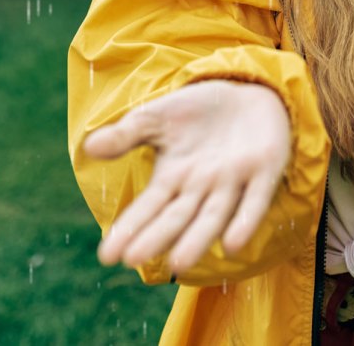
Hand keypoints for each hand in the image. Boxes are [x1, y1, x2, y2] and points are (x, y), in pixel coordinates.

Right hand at [83, 79, 290, 274]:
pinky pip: (255, 199)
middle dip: (157, 237)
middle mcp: (202, 186)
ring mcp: (233, 181)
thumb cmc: (199, 110)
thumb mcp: (158, 116)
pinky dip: (246, 220)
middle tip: (134, 259)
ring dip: (198, 239)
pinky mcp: (265, 171)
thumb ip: (127, 134)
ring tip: (179, 263)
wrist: (249, 90)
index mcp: (174, 176)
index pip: (148, 207)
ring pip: (214, 215)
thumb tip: (88, 147)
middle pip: (178, 216)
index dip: (129, 229)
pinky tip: (233, 243)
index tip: (107, 256)